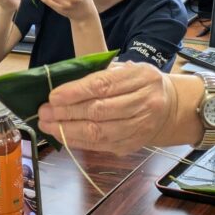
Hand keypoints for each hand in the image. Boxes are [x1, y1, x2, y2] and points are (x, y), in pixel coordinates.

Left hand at [38, 62, 176, 154]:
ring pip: (99, 132)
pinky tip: (62, 135)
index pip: (104, 85)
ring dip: (68, 130)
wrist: (170, 107)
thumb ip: (99, 74)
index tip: (53, 96)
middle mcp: (144, 103)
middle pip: (99, 110)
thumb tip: (62, 86)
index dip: (76, 92)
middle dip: (66, 112)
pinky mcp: (133, 144)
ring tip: (47, 125)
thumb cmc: (139, 84)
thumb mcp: (126, 69)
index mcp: (141, 77)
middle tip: (43, 111)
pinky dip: (78, 141)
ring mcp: (140, 127)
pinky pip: (100, 146)